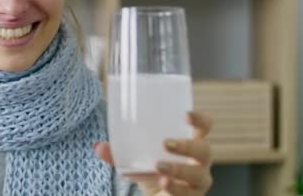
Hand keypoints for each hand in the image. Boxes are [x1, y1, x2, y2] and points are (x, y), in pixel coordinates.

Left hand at [93, 111, 212, 194]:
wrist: (158, 194)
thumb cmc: (152, 167)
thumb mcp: (137, 156)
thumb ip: (118, 151)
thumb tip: (98, 146)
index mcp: (190, 140)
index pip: (204, 126)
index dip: (200, 119)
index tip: (185, 115)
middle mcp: (200, 160)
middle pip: (204, 149)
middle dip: (187, 146)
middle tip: (166, 143)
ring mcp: (199, 180)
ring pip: (199, 174)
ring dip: (179, 169)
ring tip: (158, 167)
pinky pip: (189, 194)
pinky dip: (176, 189)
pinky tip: (164, 183)